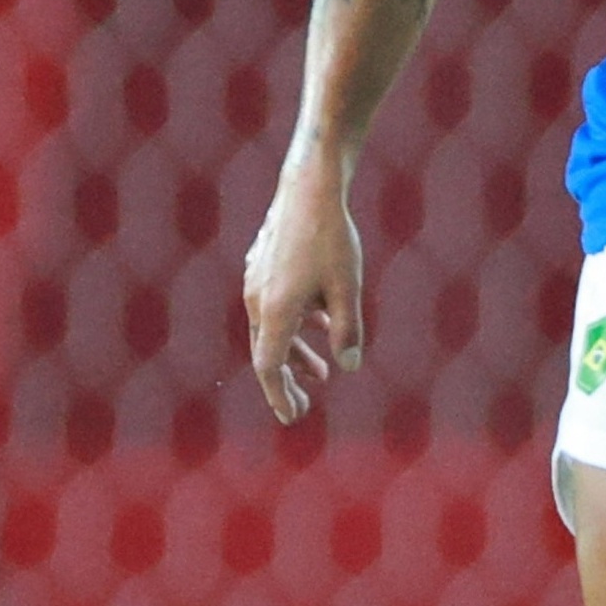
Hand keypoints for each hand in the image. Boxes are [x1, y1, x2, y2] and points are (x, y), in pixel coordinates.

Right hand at [243, 155, 364, 423]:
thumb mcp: (348, 289)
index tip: (294, 416)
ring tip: (322, 372)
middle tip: (304, 407)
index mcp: (274, 311)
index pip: (270, 367)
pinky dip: (294, 324)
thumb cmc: (332, 239)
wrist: (309, 189)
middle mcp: (257, 299)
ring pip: (272, 328)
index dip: (280, 395)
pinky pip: (275, 306)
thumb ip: (347, 330)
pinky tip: (320, 324)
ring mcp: (256, 280)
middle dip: (287, 382)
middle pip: (267, 352)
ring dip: (296, 352)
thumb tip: (349, 367)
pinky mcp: (263, 266)